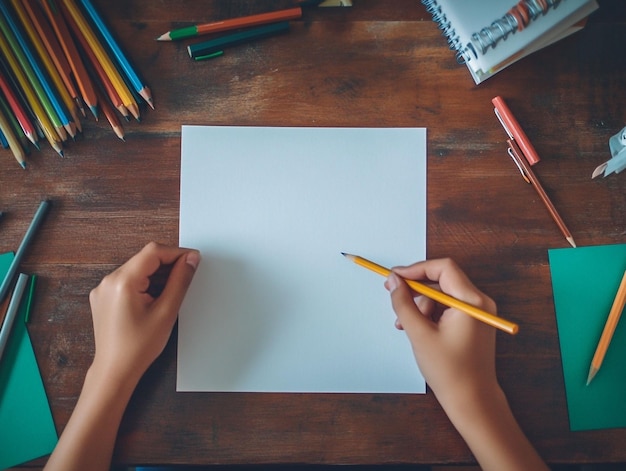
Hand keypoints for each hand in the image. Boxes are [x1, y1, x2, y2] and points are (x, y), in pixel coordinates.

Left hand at [88, 242, 199, 384]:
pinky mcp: (104, 297)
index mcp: (122, 282)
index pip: (153, 252)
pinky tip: (155, 300)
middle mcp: (109, 281)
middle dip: (168, 265)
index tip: (193, 260)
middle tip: (186, 278)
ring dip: (157, 276)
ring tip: (168, 296)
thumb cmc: (137, 348)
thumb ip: (180, 281)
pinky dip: (145, 284)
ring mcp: (103, 289)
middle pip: (145, 259)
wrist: (115, 371)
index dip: (176, 253)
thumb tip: (190, 260)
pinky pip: (128, 280)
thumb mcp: (166, 312)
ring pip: (138, 269)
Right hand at [384, 258, 497, 405]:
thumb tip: (393, 281)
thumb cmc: (449, 371)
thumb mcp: (419, 334)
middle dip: (416, 290)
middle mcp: (479, 302)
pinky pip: (447, 307)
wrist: (472, 400)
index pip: (443, 268)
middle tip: (394, 296)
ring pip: (442, 295)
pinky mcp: (473, 322)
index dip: (416, 269)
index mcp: (471, 302)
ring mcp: (477, 312)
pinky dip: (430, 314)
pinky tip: (416, 328)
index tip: (395, 276)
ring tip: (405, 324)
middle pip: (442, 281)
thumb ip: (404, 303)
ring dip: (420, 305)